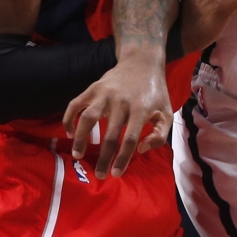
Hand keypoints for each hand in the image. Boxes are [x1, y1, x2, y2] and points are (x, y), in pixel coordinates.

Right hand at [62, 56, 170, 179]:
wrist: (142, 62)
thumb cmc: (155, 92)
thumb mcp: (167, 112)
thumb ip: (160, 134)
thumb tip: (141, 150)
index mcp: (141, 109)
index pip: (131, 139)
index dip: (123, 158)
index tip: (116, 174)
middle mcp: (122, 101)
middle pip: (110, 134)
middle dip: (103, 158)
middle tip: (99, 175)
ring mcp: (105, 93)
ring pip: (88, 118)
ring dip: (80, 139)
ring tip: (78, 155)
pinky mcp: (93, 87)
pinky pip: (75, 104)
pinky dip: (69, 118)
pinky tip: (69, 133)